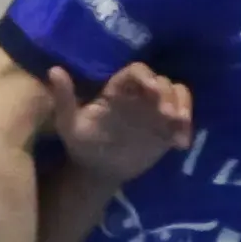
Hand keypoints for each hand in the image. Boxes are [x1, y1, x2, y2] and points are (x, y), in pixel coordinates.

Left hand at [62, 65, 195, 191]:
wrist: (97, 171)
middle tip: (168, 115)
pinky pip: (183, 121)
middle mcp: (140, 94)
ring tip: (179, 126)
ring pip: (178, 96)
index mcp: (118, 88)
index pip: (137, 71)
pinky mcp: (167, 128)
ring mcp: (156, 110)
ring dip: (183, 108)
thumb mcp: (69, 122)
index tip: (151, 89)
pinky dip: (186, 129)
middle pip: (162, 82)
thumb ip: (64, 97)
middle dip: (168, 95)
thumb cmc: (82, 143)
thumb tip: (54, 70)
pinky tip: (181, 144)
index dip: (146, 76)